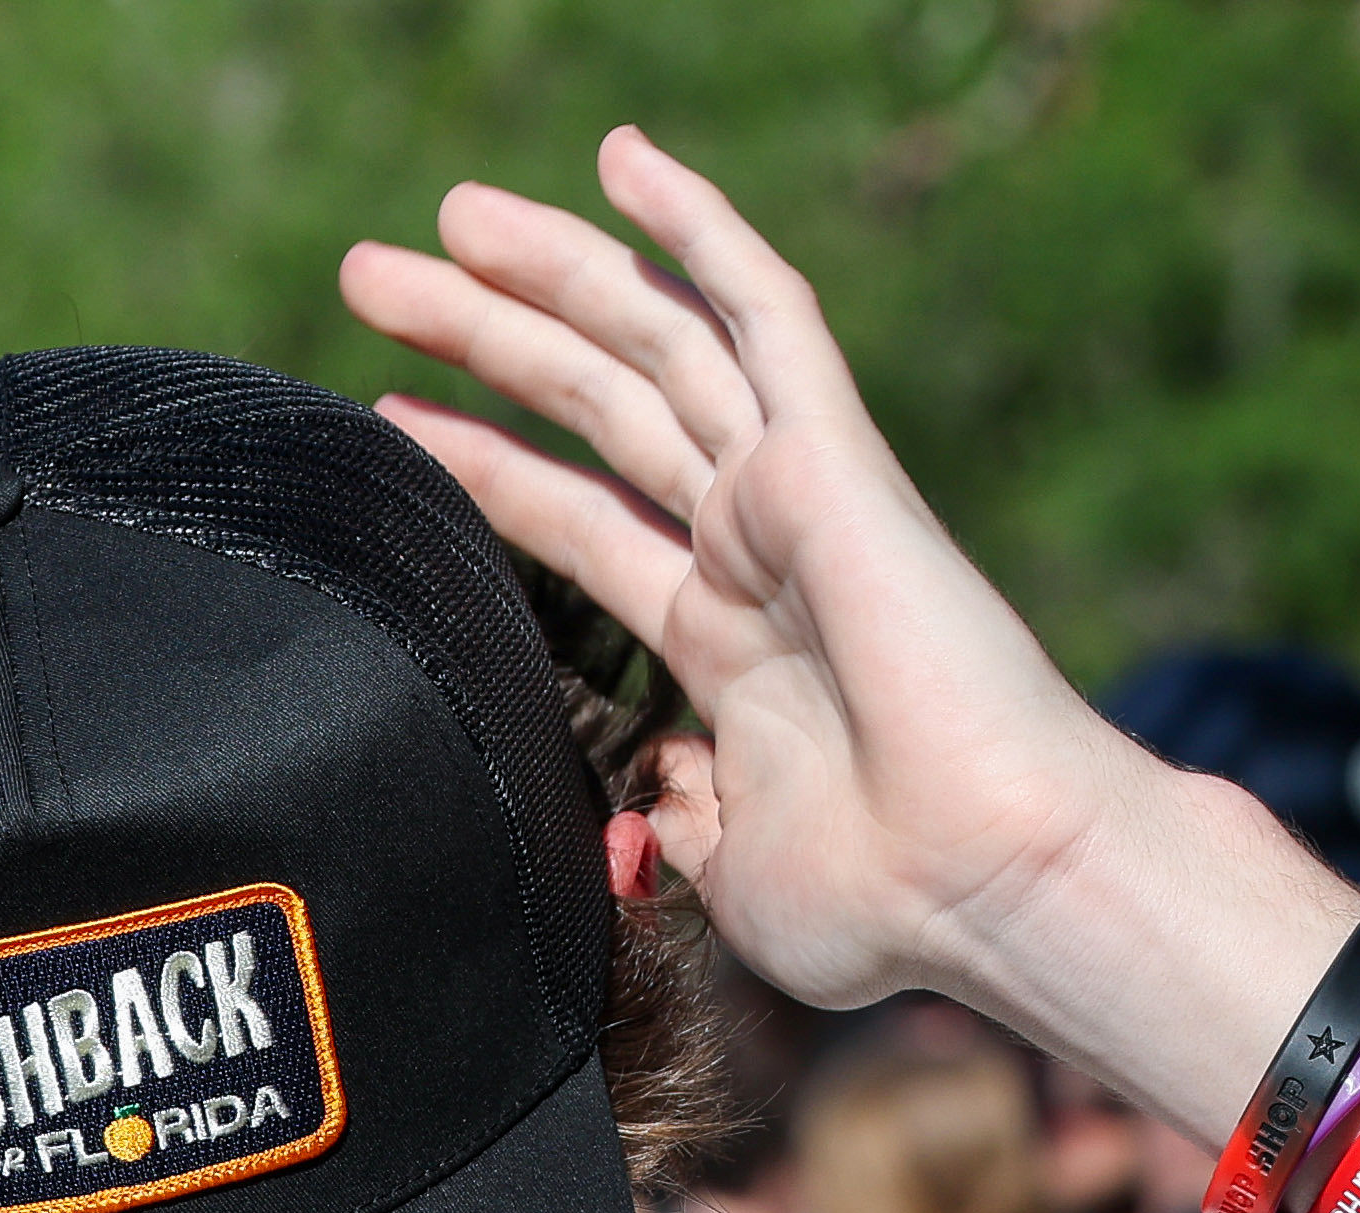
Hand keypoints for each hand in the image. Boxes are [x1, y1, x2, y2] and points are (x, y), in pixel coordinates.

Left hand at [344, 130, 1187, 1016]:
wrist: (986, 886)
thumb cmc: (889, 906)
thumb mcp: (736, 871)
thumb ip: (679, 819)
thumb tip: (651, 789)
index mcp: (729, 643)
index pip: (577, 519)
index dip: (482, 464)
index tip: (387, 418)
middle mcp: (757, 550)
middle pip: (592, 407)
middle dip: (481, 335)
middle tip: (373, 274)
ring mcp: (795, 495)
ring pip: (651, 343)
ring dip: (545, 272)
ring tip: (436, 222)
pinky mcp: (832, 460)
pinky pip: (760, 314)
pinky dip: (697, 230)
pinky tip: (622, 159)